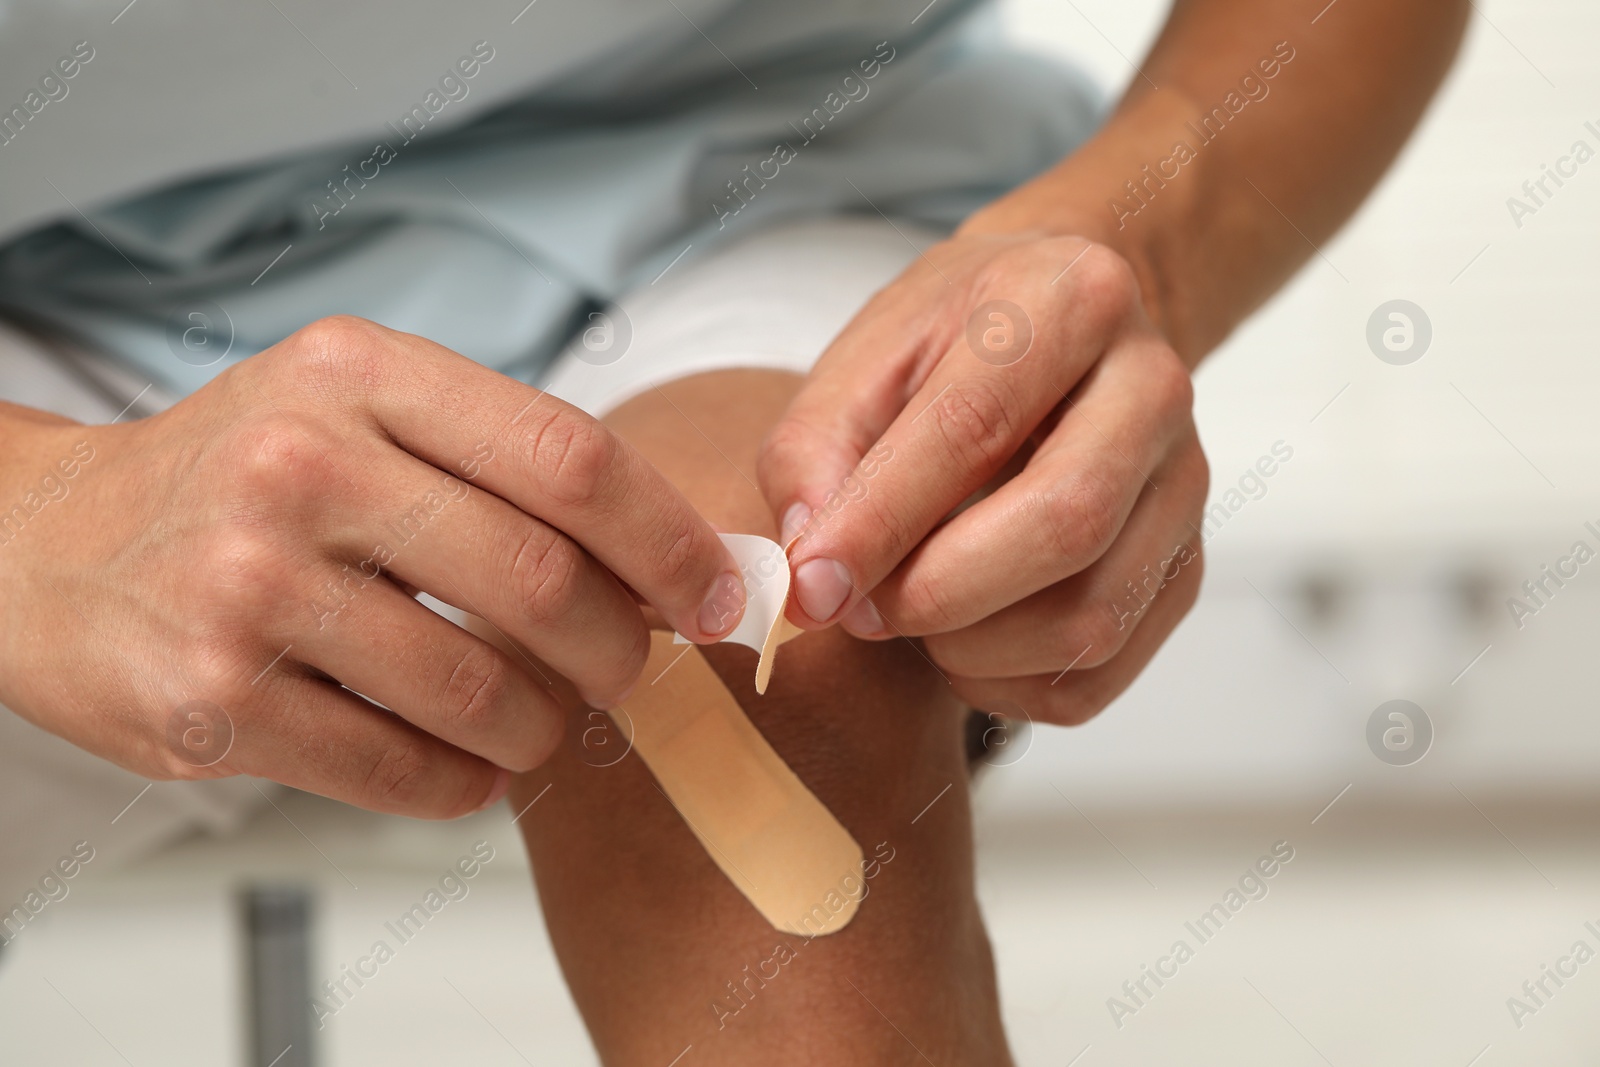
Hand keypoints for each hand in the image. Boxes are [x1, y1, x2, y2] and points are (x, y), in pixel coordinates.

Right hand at [0, 316, 745, 816]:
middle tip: (632, 673)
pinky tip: (465, 762)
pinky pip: (403, 770)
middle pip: (543, 582)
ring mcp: (246, 587)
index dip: (671, 540)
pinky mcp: (207, 703)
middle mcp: (298, 467)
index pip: (570, 458)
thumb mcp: (359, 410)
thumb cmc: (241, 475)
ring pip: (482, 691)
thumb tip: (679, 565)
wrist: (42, 543)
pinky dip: (465, 782)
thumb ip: (505, 464)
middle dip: (623, 651)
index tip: (718, 596)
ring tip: (535, 720)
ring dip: (542, 726)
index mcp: (357, 375)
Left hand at [758, 234, 1205, 724]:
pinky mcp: (1184, 568)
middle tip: (861, 608)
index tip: (813, 583)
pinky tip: (964, 641)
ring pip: (1092, 618)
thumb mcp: (864, 357)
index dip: (883, 520)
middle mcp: (1153, 389)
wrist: (1059, 328)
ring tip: (910, 613)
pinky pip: (1100, 674)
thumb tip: (813, 572)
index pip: (975, 427)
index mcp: (1071, 302)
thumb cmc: (955, 342)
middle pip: (1065, 524)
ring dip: (972, 649)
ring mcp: (1183, 486)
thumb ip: (815, 453)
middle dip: (938, 593)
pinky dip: (1010, 686)